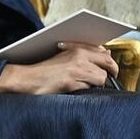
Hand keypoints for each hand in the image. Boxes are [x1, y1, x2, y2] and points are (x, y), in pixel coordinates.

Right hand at [0, 42, 117, 94]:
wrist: (27, 79)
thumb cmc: (43, 69)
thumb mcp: (64, 57)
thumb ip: (85, 54)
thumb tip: (106, 53)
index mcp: (77, 49)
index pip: (103, 52)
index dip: (110, 61)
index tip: (110, 68)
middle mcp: (78, 57)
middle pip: (108, 62)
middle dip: (112, 72)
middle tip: (110, 78)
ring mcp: (76, 70)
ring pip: (101, 77)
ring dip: (97, 83)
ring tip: (87, 84)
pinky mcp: (72, 82)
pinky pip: (90, 87)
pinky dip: (87, 89)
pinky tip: (78, 88)